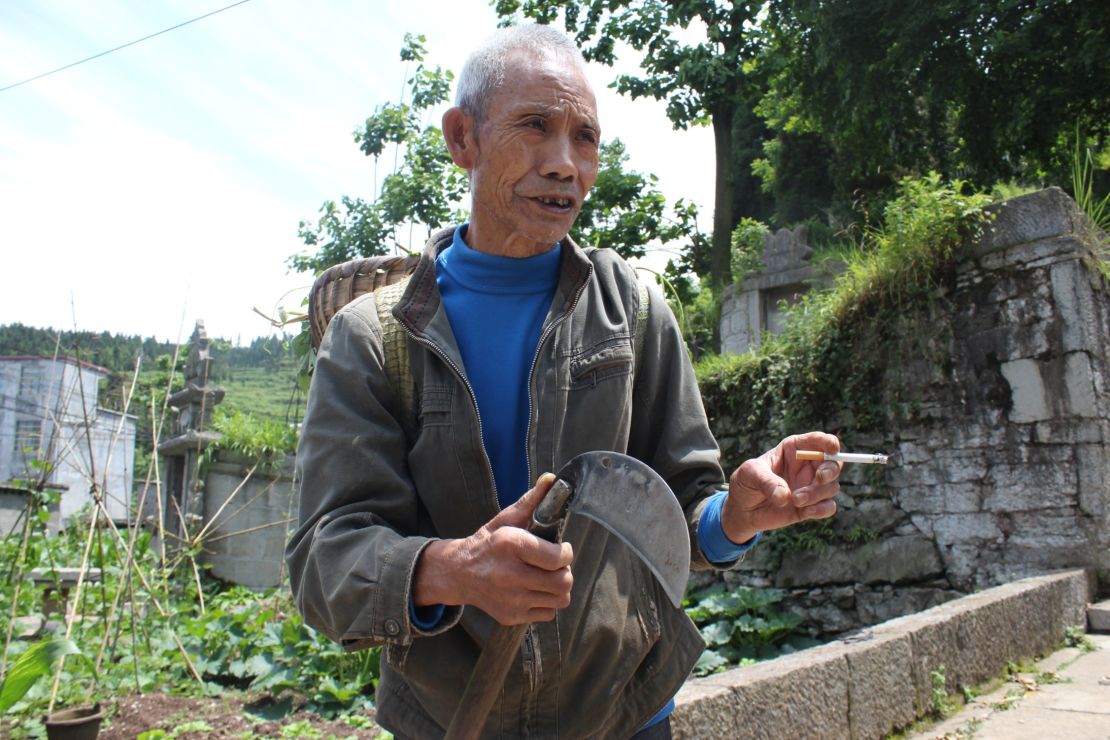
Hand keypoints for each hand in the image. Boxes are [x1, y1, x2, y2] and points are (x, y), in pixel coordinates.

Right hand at [413, 473, 573, 624]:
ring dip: (559, 588)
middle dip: (565, 571)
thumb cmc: (488, 543)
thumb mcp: (506, 519)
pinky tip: (535, 590)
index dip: (566, 552)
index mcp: (511, 545)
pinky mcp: (512, 616)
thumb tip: (551, 478)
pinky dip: (547, 602)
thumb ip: (531, 502)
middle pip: (563, 581)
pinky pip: (548, 613)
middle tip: (555, 565)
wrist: (458, 573)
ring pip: (560, 599)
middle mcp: (511, 575)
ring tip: (547, 577)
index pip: (559, 557)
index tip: (561, 549)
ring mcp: (512, 599)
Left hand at [720, 432, 841, 543]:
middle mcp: (807, 466)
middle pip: (834, 463)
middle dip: (831, 470)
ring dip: (817, 494)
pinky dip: (821, 509)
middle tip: (819, 478)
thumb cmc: (746, 483)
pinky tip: (805, 511)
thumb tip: (785, 496)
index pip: (818, 441)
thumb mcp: (749, 473)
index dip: (828, 442)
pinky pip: (828, 507)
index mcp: (794, 449)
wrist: (743, 509)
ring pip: (831, 487)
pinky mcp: (811, 506)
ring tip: (795, 500)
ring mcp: (810, 487)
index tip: (832, 448)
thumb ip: (766, 481)